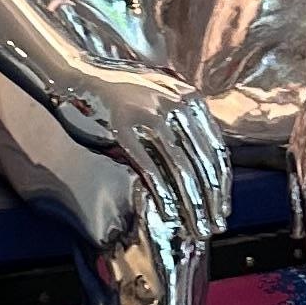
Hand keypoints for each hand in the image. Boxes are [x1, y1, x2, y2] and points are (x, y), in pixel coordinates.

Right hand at [88, 65, 232, 244]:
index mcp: (191, 99)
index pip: (216, 150)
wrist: (82, 76)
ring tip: (197, 228)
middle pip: (203, 163)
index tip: (224, 209)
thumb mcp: (165, 99)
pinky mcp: (124, 129)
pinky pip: (151, 168)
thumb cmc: (124, 94)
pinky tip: (170, 214)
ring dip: (193, 205)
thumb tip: (209, 165)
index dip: (222, 184)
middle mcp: (177, 105)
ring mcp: (150, 116)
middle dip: (212, 201)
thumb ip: (187, 123)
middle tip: (216, 228)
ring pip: (181, 170)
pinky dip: (164, 195)